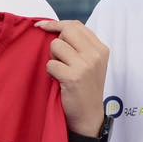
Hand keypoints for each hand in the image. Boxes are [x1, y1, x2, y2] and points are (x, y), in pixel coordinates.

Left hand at [37, 20, 108, 135]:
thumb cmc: (85, 89)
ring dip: (53, 59)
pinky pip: (50, 64)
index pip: (76, 25)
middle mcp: (95, 55)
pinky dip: (50, 73)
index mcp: (101, 49)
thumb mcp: (90, 64)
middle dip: (56, 44)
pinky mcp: (73, 77)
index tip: (41, 26)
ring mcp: (86, 65)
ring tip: (61, 72)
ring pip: (56, 46)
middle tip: (59, 59)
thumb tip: (54, 28)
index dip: (57, 24)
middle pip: (66, 32)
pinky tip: (59, 81)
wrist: (89, 117)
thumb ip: (79, 45)